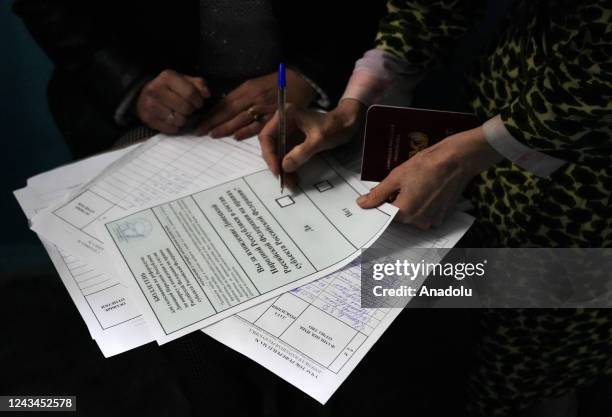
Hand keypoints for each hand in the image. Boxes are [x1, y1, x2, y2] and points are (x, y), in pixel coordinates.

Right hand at [136, 69, 209, 133]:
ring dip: (184, 119)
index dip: (199, 101)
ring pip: (179, 120)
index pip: (190, 93)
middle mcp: (157, 90)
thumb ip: (198, 84)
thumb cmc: (168, 88)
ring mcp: (151, 105)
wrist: (141, 95)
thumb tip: (207, 94)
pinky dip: (175, 126)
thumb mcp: (182, 80)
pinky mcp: (149, 118)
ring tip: (180, 114)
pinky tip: (172, 119)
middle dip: (191, 111)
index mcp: (167, 77)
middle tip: (189, 109)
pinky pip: (171, 128)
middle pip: (186, 108)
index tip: (198, 103)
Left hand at [197, 69, 316, 139]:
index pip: (224, 102)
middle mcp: (252, 97)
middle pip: (228, 111)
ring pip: (240, 119)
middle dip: (212, 122)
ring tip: (212, 135)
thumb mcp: (256, 84)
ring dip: (225, 127)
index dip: (211, 113)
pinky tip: (236, 136)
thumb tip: (225, 110)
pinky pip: (258, 125)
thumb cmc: (277, 83)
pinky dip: (247, 130)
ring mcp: (263, 107)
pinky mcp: (274, 115)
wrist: (301, 81)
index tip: (199, 121)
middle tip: (199, 131)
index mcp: (247, 88)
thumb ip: (242, 96)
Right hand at [258, 99, 364, 175]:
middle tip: (283, 179)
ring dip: (282, 169)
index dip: (269, 154)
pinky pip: (286, 156)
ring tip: (291, 182)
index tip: (277, 169)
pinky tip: (294, 177)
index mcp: (285, 115)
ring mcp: (288, 132)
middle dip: (275, 164)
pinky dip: (289, 167)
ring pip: (278, 153)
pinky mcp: (294, 141)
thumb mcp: (319, 139)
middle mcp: (283, 122)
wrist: (347, 124)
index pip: (267, 136)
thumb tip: (285, 166)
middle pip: (270, 146)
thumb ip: (302, 152)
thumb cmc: (335, 126)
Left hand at [357, 127, 502, 228]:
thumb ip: (378, 194)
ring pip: (413, 215)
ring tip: (417, 185)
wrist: (456, 161)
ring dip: (411, 203)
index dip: (382, 202)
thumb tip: (362, 204)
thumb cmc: (426, 165)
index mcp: (404, 212)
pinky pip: (426, 214)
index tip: (384, 193)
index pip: (385, 214)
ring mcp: (432, 220)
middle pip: (399, 215)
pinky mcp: (442, 216)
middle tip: (403, 184)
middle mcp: (418, 221)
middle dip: (397, 201)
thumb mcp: (396, 177)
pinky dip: (424, 204)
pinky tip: (427, 189)